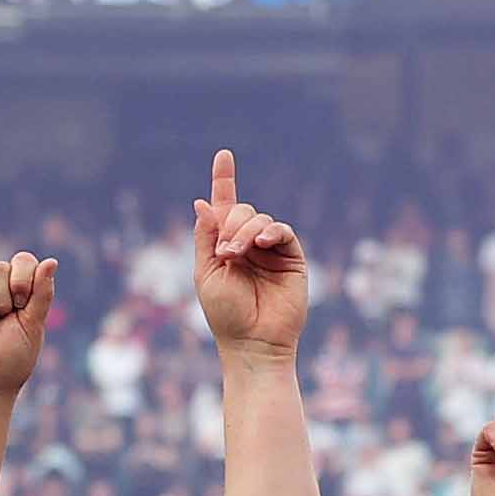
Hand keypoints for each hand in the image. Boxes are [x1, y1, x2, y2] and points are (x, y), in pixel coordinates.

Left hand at [192, 147, 308, 355]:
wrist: (253, 341)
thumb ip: (206, 237)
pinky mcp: (291, 258)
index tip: (224, 154)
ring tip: (237, 255)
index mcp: (225, 246)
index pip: (225, 207)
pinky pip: (282, 230)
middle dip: (230, 225)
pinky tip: (261, 243)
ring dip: (244, 231)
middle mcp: (248, 244)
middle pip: (241, 210)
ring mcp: (270, 250)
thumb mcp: (206, 273)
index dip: (224, 180)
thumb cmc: (226, 314)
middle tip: (225, 252)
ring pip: (259, 218)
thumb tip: (203, 202)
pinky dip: (270, 231)